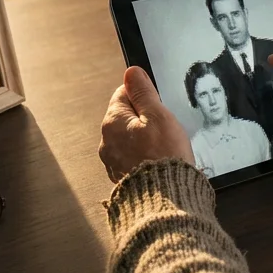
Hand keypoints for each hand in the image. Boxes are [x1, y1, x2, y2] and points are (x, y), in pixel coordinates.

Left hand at [99, 67, 194, 182]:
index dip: (145, 97)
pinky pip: (134, 158)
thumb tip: (132, 72)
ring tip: (164, 149)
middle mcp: (106, 141)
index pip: (124, 93)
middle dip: (147, 120)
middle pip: (128, 116)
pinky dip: (145, 157)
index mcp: (112, 121)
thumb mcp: (158, 115)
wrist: (166, 200)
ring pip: (132, 138)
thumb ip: (143, 92)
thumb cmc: (163, 157)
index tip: (158, 107)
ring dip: (147, 140)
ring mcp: (113, 161)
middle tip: (165, 130)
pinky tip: (159, 162)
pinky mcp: (122, 176)